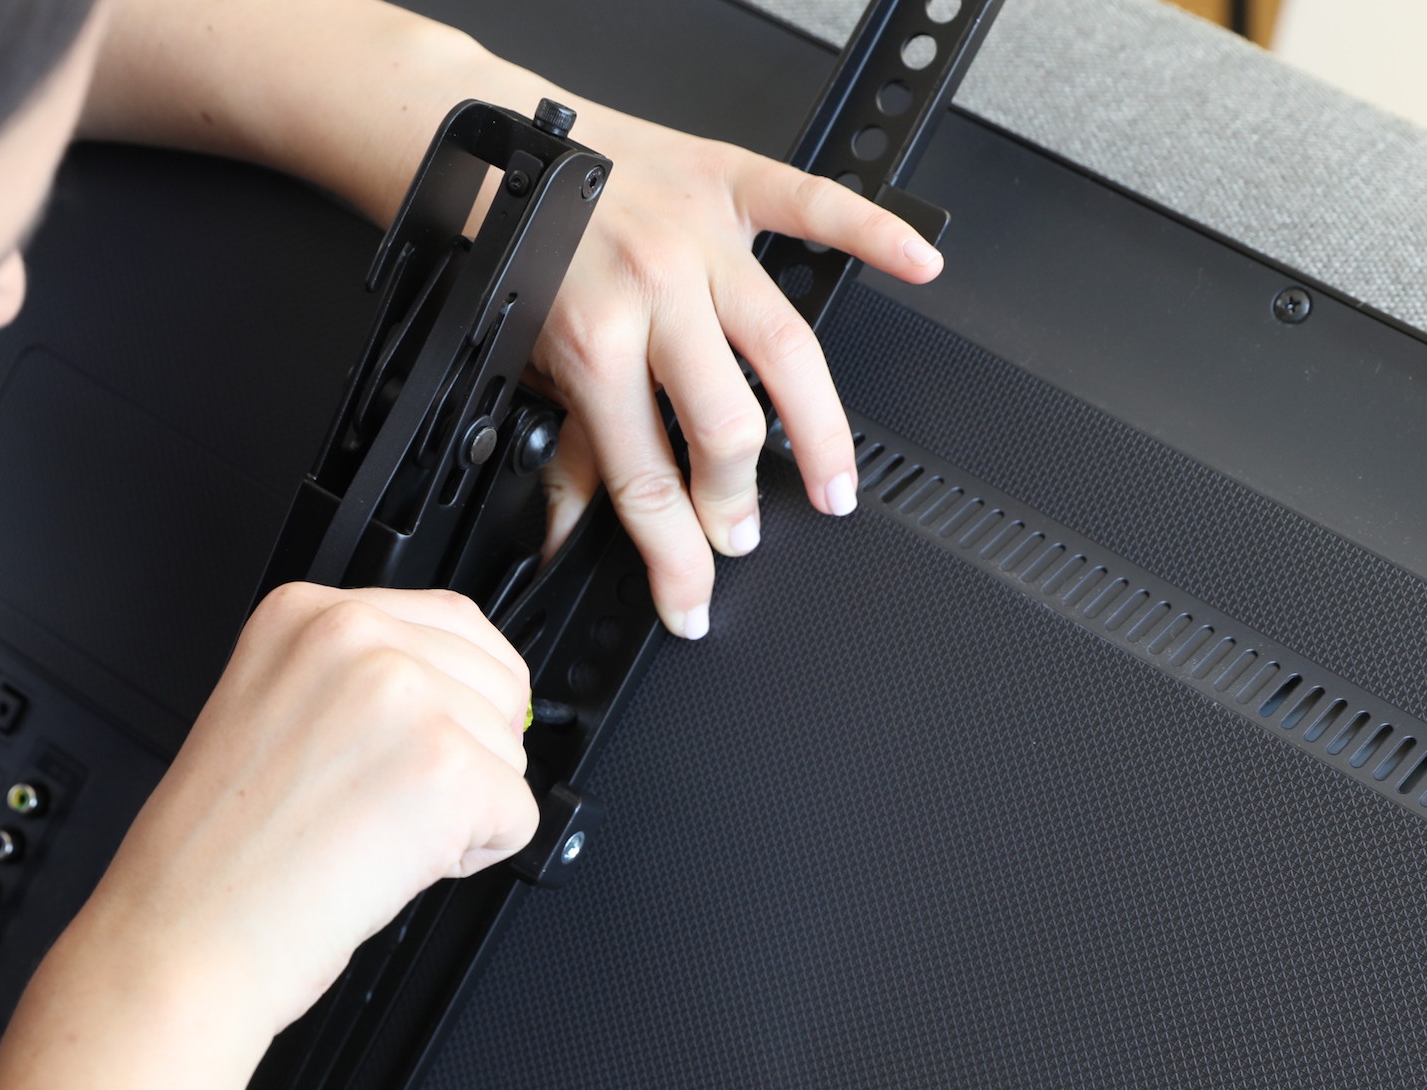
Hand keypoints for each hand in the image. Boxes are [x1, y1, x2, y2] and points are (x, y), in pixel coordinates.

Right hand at [73, 584, 537, 1036]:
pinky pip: (519, 816)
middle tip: (377, 804)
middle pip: (497, 683)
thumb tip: (459, 689)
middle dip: (465, 753)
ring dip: (464, 810)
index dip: (455, 699)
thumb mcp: (268, 712)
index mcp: (303, 614)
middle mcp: (354, 639)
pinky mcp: (446, 769)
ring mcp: (403, 698)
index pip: (453, 622)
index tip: (415, 745)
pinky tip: (389, 864)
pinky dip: (471, 859)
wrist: (180, 939)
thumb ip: (355, 681)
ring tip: (367, 834)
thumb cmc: (212, 858)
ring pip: (510, 752)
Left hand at [528, 106, 944, 638]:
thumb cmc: (522, 251)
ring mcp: (702, 240)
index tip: (693, 603)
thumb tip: (563, 541)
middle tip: (742, 534)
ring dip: (819, 427)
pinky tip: (920, 266)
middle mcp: (654, 292)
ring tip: (836, 484)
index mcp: (594, 344)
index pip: (648, 479)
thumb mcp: (526, 362)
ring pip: (783, 346)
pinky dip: (876, 234)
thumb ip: (560, 455)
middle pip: (725, 424)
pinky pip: (817, 205)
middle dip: (736, 500)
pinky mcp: (733, 183)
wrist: (506, 149)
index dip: (676, 557)